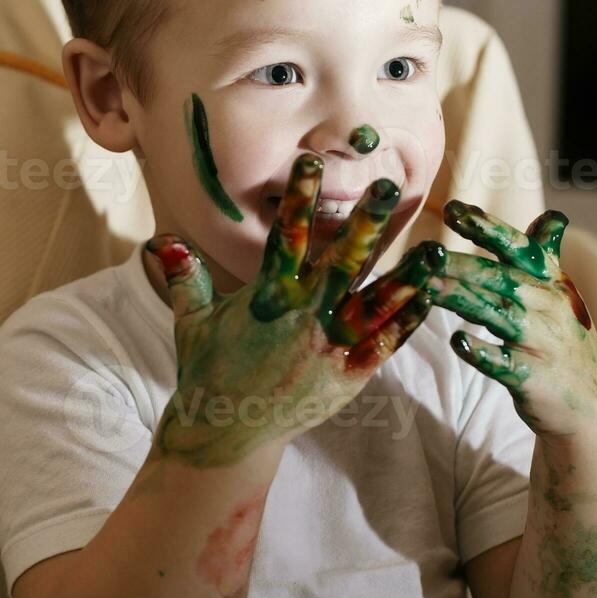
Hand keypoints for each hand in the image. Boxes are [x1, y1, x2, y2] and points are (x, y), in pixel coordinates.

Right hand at [146, 153, 440, 467]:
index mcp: (269, 296)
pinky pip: (386, 343)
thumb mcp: (193, 321)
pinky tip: (429, 298)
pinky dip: (408, 319)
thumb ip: (187, 277)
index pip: (287, 236)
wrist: (226, 434)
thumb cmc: (208, 373)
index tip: (310, 163)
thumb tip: (162, 239)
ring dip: (405, 274)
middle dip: (366, 222)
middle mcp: (305, 316)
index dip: (298, 197)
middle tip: (388, 188)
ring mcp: (331, 346)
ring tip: (434, 250)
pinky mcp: (350, 375)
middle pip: (342, 261)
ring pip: (376, 302)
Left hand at [426, 201, 596, 443]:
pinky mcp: (533, 378)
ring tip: (427, 286)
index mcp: (550, 282)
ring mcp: (542, 342)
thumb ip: (548, 257)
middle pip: (499, 277)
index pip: (518, 246)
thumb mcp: (561, 295)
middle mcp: (548, 306)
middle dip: (461, 263)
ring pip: (497, 313)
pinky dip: (482, 353)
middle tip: (423, 252)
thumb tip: (553, 216)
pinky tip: (457, 342)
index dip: (486, 227)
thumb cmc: (565, 343)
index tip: (452, 209)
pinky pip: (505, 364)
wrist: (591, 406)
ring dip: (460, 298)